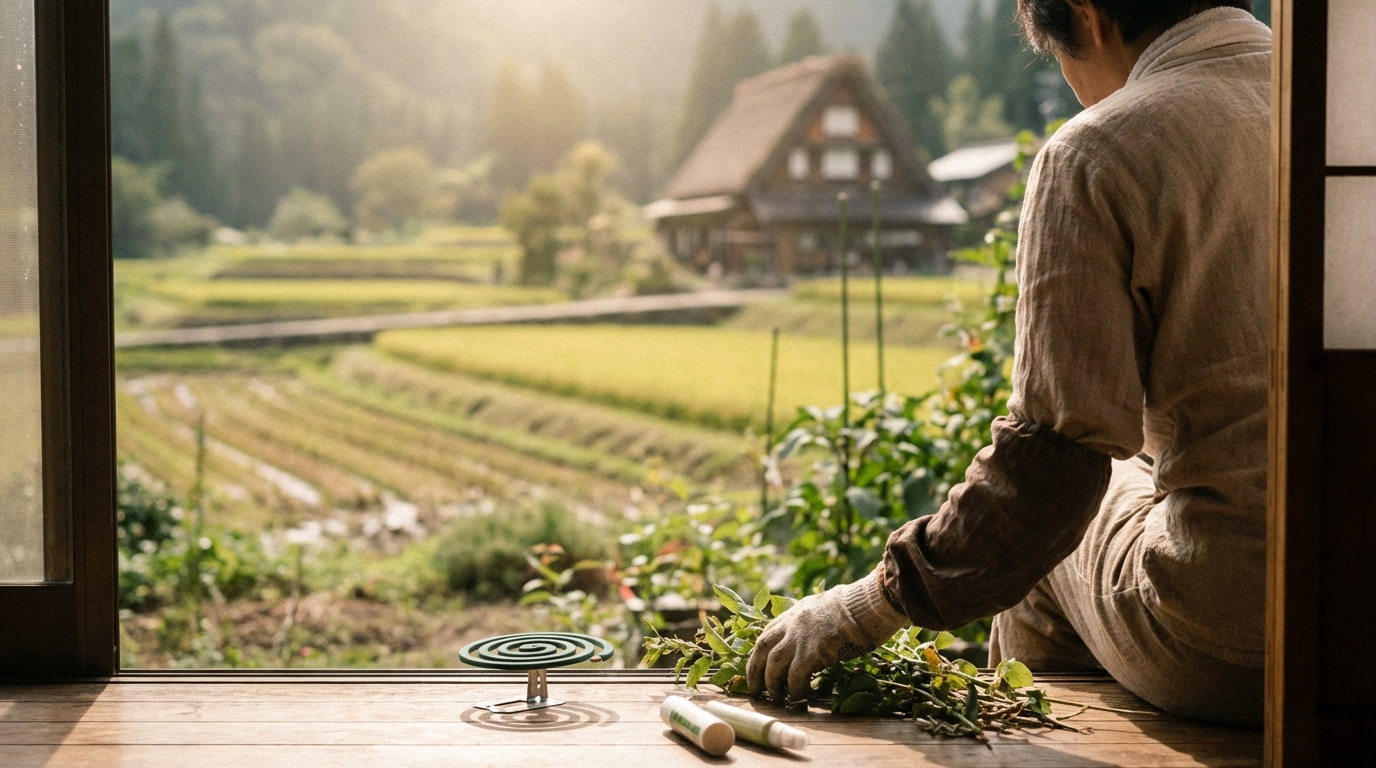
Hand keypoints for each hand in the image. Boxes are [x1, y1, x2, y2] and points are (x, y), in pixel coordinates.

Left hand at [746, 571, 908, 704]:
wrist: (867, 604)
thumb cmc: (855, 609)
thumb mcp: (824, 610)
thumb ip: (811, 624)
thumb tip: (810, 642)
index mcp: (794, 614)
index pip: (766, 635)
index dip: (758, 655)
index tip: (756, 669)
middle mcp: (792, 624)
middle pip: (763, 649)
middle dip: (755, 671)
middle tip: (756, 690)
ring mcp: (801, 636)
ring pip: (774, 663)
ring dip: (772, 683)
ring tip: (776, 697)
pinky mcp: (814, 650)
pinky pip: (796, 674)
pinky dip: (795, 689)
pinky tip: (799, 698)